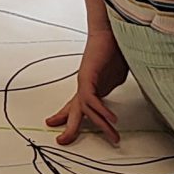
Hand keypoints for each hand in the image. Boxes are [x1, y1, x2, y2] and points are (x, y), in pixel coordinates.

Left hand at [46, 29, 129, 144]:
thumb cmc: (113, 51)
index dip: (67, 118)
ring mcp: (85, 81)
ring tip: (113, 136)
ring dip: (99, 124)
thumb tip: (115, 98)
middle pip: (74, 111)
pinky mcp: (88, 75)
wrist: (112, 33)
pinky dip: (100, 110)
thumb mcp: (114, 77)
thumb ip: (110, 88)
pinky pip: (92, 98)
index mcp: (90, 87)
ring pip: (85, 109)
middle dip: (69, 128)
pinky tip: (111, 119)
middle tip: (62, 141)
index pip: (76, 106)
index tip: (58, 128)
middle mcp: (84, 86)